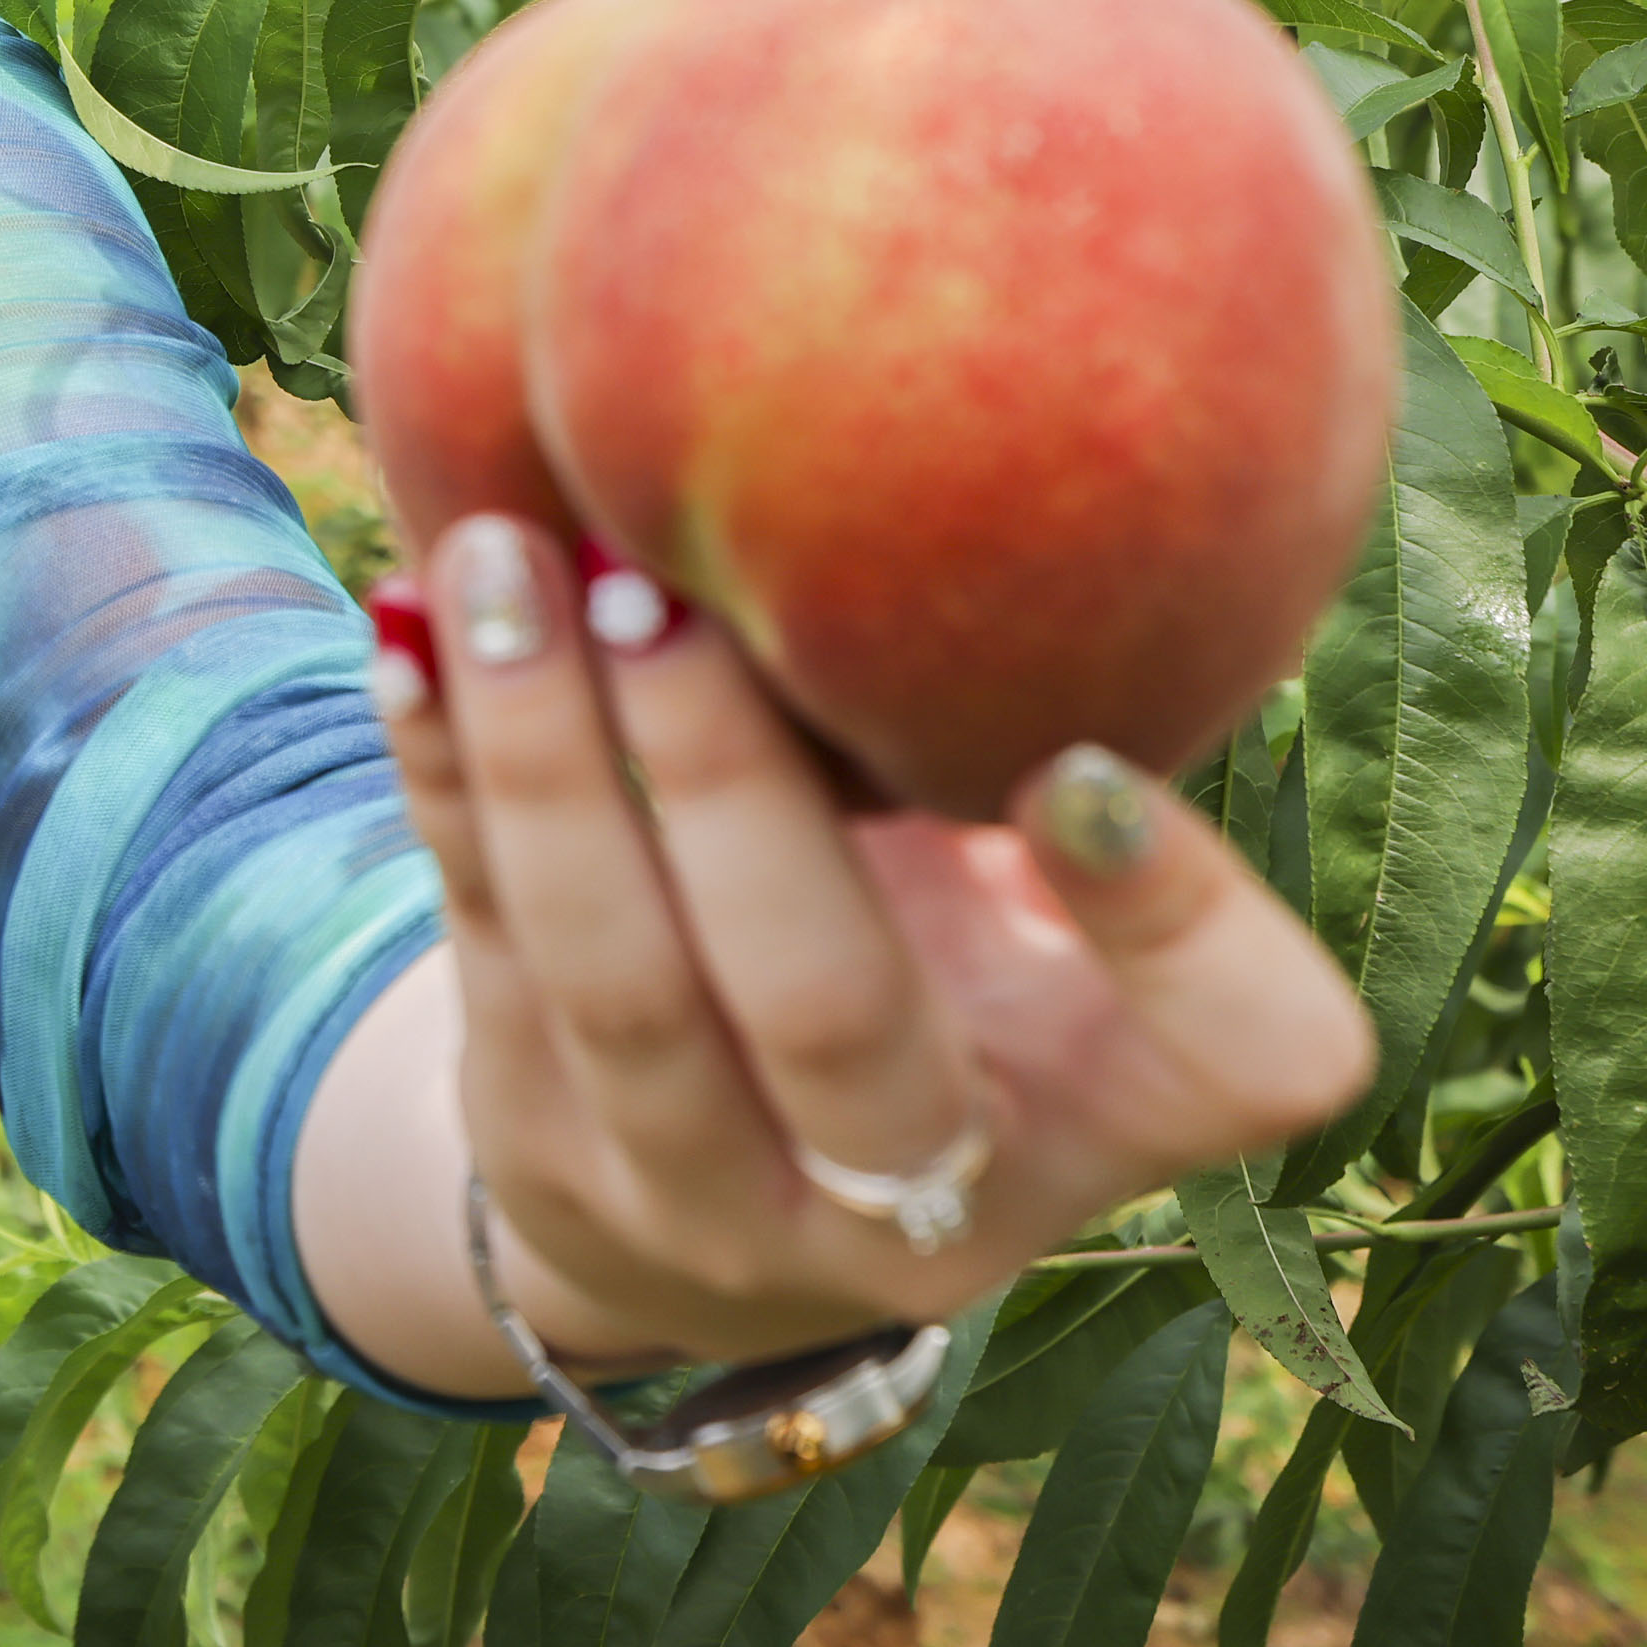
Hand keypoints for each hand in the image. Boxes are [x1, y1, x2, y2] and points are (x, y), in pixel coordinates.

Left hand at [360, 507, 1374, 1370]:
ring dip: (545, 754)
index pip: (1238, 1056)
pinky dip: (442, 773)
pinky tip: (408, 626)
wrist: (704, 1204)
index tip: (1078, 757)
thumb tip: (985, 442)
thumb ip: (1029, 738)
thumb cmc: (930, 960)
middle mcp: (932, 1199)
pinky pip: (485, 940)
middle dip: (729, 782)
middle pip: (832, 1008)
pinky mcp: (547, 1151)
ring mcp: (716, 1198)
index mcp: (1122, 1111)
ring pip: (618, 982)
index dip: (1179, 919)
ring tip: (501, 562)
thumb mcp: (1033, 900)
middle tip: (655, 581)